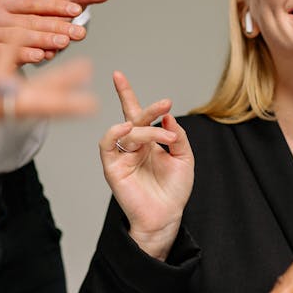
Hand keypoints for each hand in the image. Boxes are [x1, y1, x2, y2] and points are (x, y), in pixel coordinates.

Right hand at [0, 0, 99, 66]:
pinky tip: (35, 58)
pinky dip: (17, 55)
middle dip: (57, 25)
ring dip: (42, 39)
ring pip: (18, 36)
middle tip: (80, 31)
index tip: (77, 10)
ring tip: (64, 43)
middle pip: (30, 20)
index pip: (33, 4)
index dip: (55, 7)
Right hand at [99, 71, 193, 260]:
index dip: (126, 94)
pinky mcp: (112, 167)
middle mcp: (132, 146)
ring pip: (127, 131)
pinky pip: (108, 144)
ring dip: (146, 129)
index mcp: (147, 141)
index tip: (118, 75)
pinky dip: (115, 133)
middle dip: (149, 109)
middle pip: (133, 118)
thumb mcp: (184, 158)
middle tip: (165, 104)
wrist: (166, 217)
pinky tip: (128, 129)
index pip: (135, 113)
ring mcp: (121, 156)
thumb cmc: (174, 190)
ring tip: (165, 137)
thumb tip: (167, 116)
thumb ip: (177, 135)